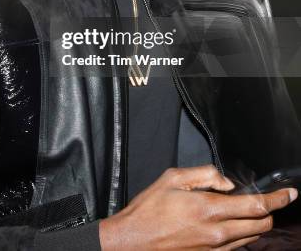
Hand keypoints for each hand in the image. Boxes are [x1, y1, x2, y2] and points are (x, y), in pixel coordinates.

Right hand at [99, 165, 297, 249]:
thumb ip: (205, 174)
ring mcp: (214, 250)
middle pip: (261, 226)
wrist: (133, 243)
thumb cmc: (149, 210)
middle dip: (269, 212)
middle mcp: (216, 233)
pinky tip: (230, 225)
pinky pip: (236, 248)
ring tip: (248, 211)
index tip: (289, 193)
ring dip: (256, 224)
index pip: (256, 206)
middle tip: (265, 200)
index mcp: (208, 209)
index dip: (277, 199)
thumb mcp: (173, 178)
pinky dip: (241, 235)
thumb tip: (227, 182)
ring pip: (251, 239)